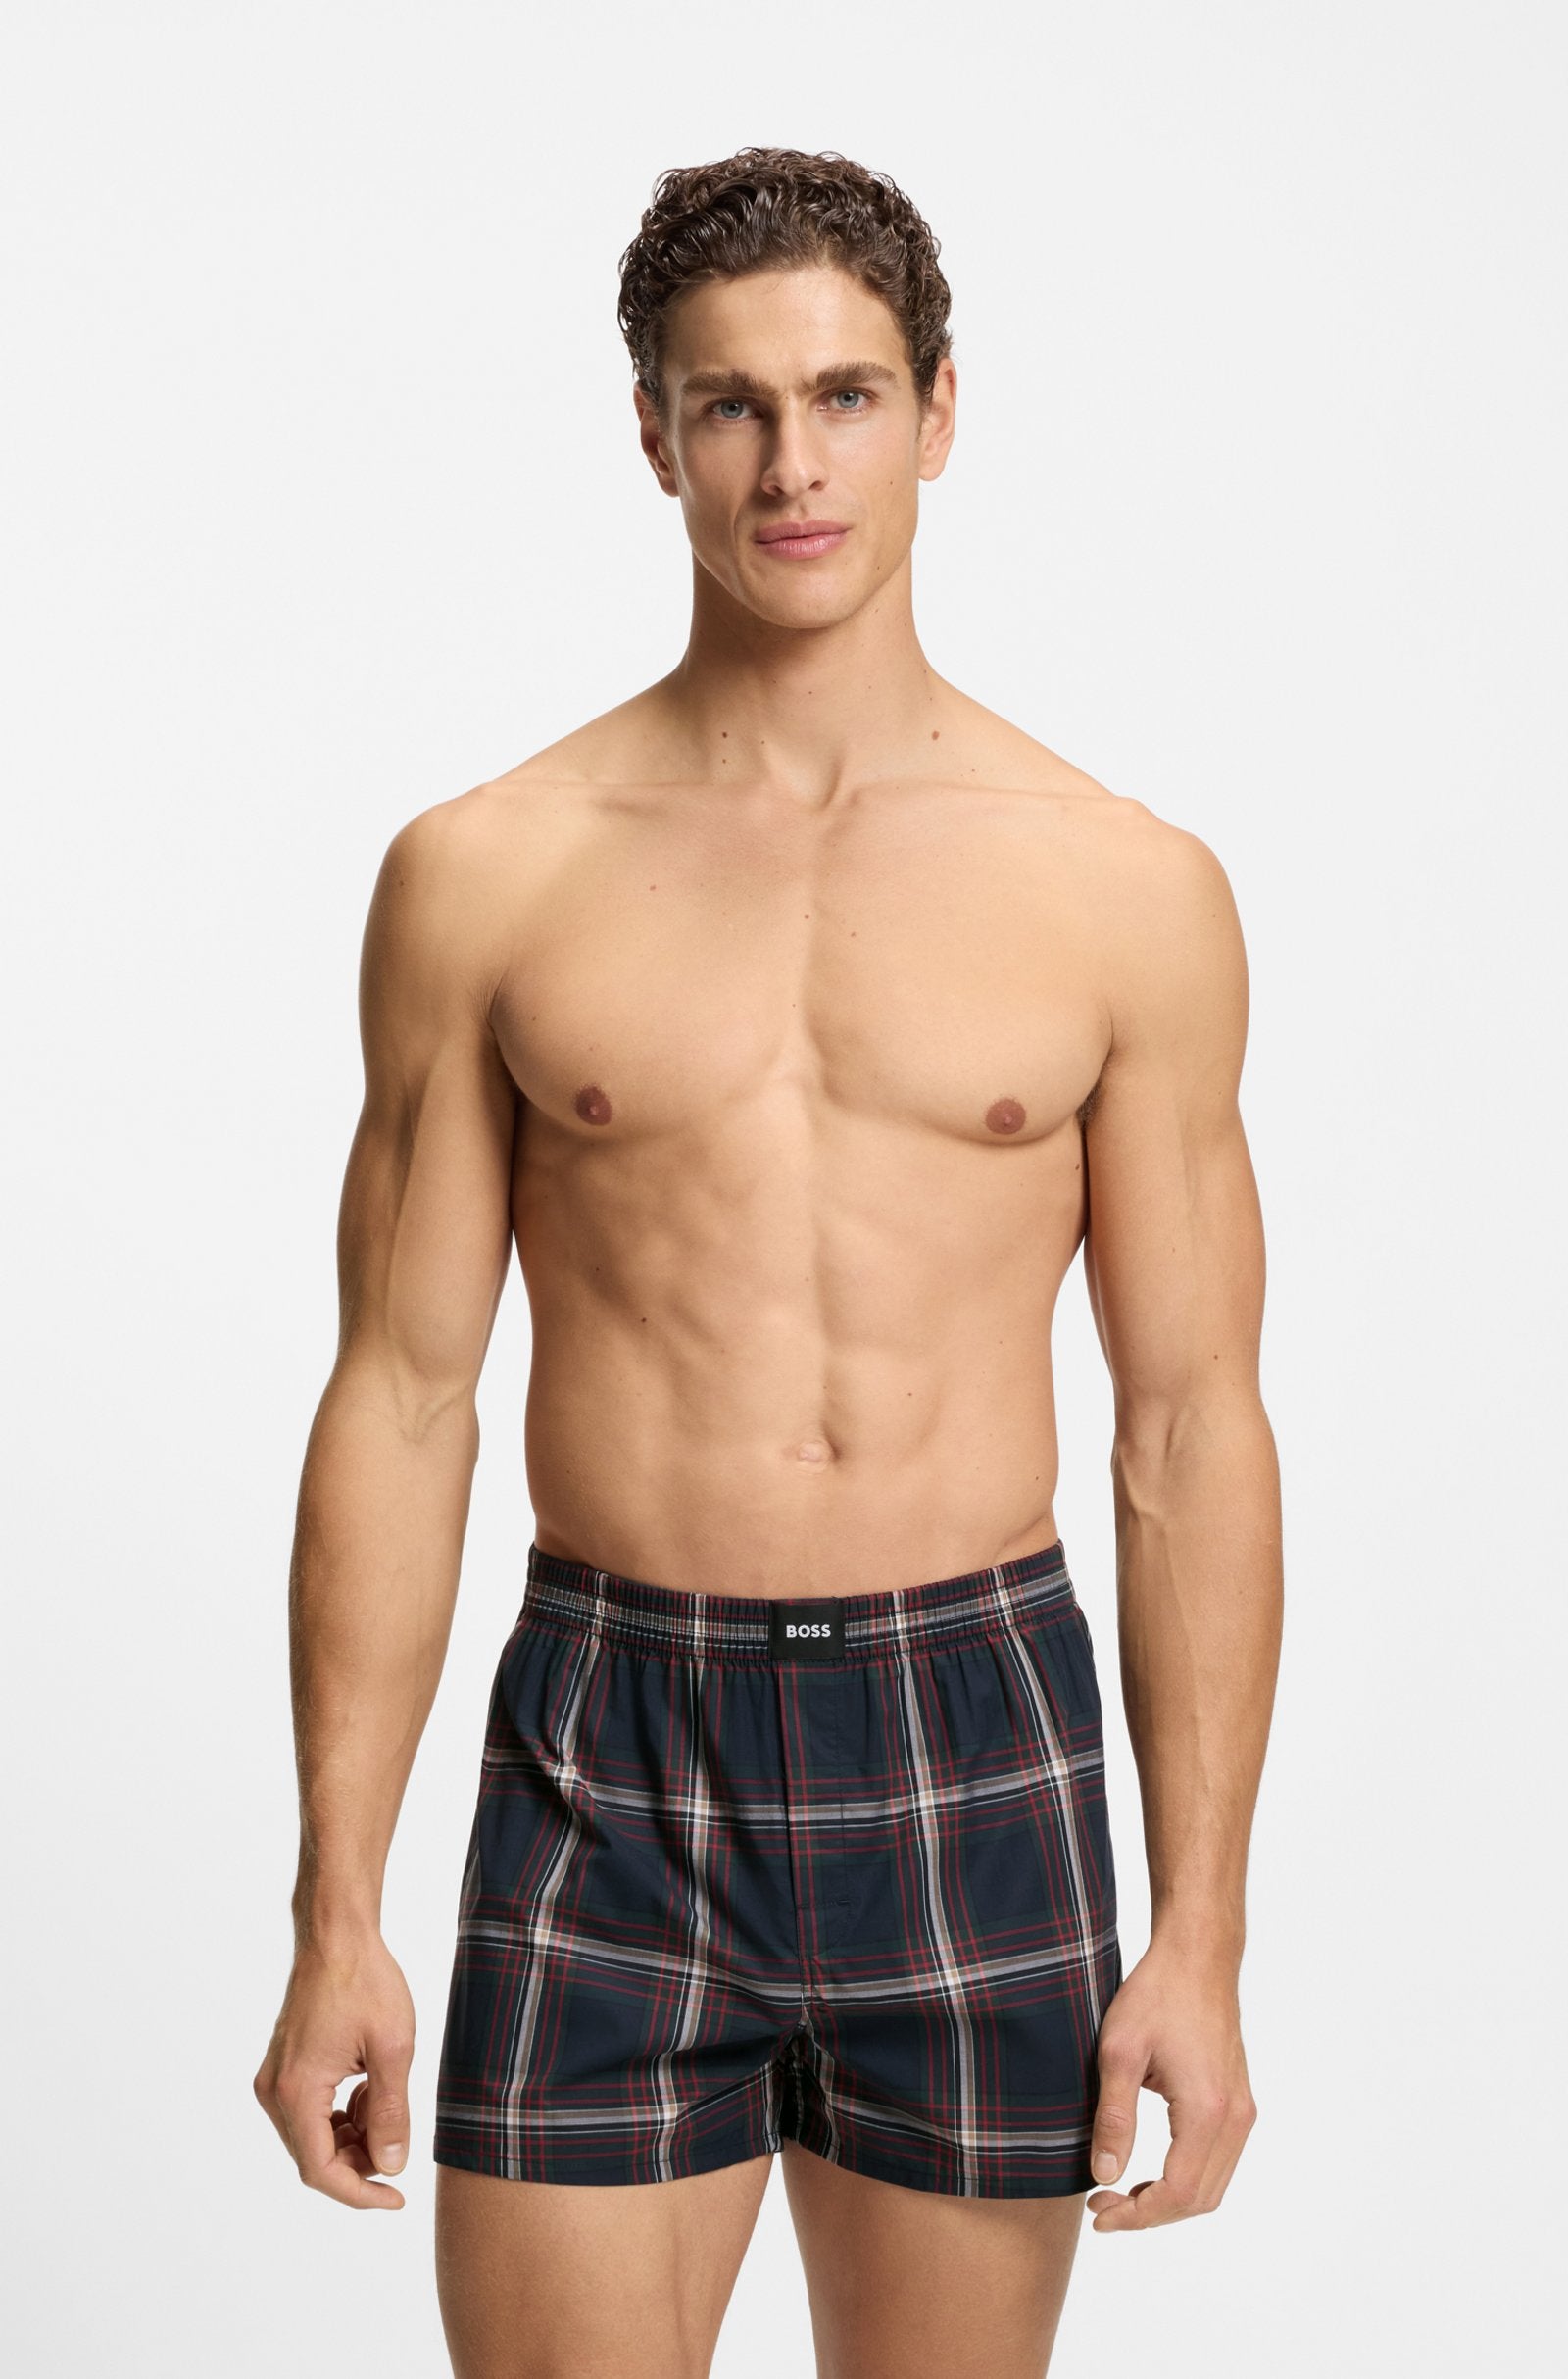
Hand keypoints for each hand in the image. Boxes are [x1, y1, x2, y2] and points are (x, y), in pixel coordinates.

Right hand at [253, 1933, 415, 2209]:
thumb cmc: (365, 1982)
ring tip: (387, 2098)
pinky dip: (341, 2114)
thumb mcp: (392, 2049)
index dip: (359, 2193)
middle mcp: (274, 2092)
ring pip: (313, 2136)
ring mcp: (274, 2079)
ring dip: (353, 2135)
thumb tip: (390, 2168)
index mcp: (296, 2091)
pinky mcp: (283, 2068)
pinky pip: (310, 2112)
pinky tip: (369, 2087)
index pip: (320, 2171)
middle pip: (314, 2156)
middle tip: (399, 2140)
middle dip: (359, 2160)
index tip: (396, 2199)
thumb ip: (391, 2113)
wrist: (336, 1935)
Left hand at [1085, 1939, 1256, 2230]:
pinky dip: (1186, 2179)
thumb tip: (1104, 2176)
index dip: (1137, 2215)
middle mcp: (1236, 2118)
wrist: (1198, 1956)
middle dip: (1150, 2214)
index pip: (1178, 2193)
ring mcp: (1243, 2110)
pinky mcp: (1239, 2102)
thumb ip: (1113, 2118)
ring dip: (1169, 2201)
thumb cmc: (1156, 1994)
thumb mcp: (1119, 2051)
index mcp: (1208, 2109)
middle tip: (1102, 2206)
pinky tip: (1151, 2169)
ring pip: (1212, 2186)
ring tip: (1121, 2192)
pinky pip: (1218, 2161)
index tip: (1097, 2212)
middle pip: (1199, 2199)